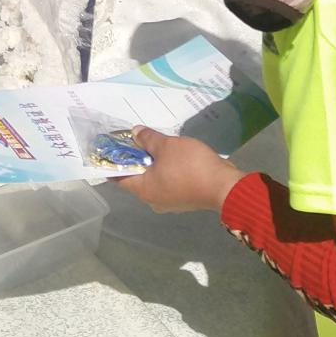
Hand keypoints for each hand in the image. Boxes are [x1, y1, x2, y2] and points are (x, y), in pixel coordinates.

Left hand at [117, 130, 239, 213]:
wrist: (224, 186)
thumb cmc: (189, 166)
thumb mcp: (166, 146)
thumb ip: (148, 139)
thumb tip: (135, 133)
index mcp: (143, 190)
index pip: (118, 178)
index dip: (113, 162)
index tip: (112, 148)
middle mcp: (153, 200)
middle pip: (137, 178)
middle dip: (136, 159)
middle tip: (137, 140)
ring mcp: (170, 202)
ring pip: (154, 180)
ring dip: (154, 164)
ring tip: (157, 144)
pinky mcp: (184, 199)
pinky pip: (169, 183)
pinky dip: (167, 170)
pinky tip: (174, 156)